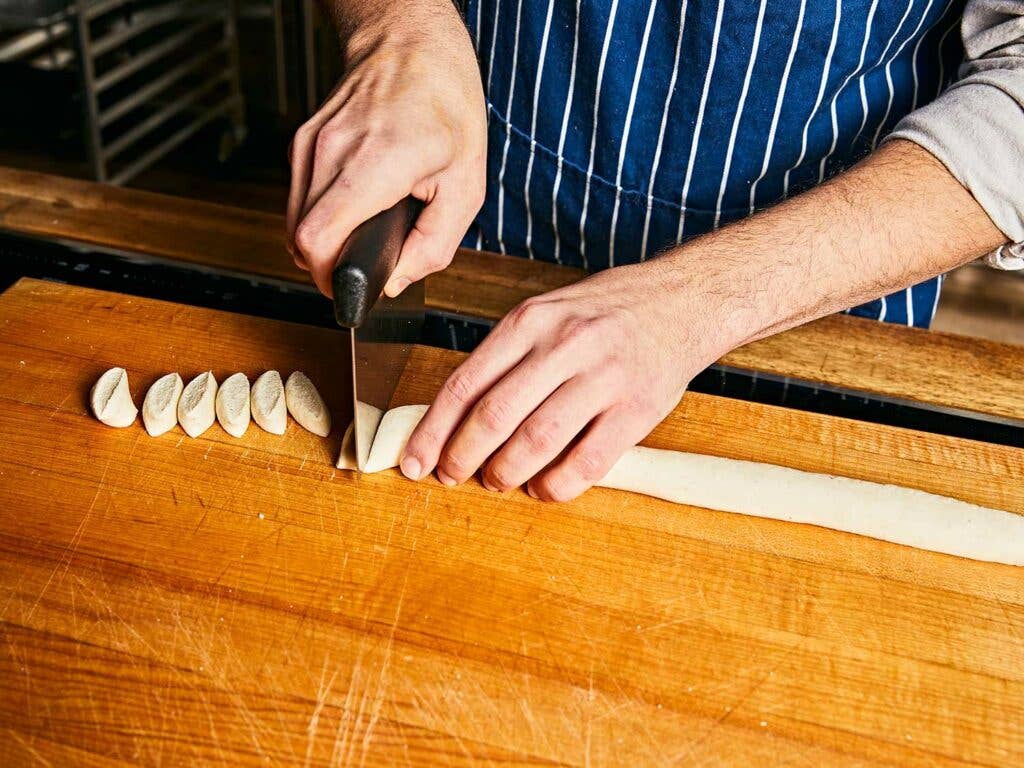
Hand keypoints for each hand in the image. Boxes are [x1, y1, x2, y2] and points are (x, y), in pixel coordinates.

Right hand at [287, 0, 485, 296]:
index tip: (349, 287)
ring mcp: (311, 142)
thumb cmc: (445, 105)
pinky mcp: (302, 139)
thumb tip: (397, 281)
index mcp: (377, 162)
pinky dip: (320, 213)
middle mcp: (333, 150)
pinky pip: (299, 196)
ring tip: (360, 230)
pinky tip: (351, 204)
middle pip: (300, 238)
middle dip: (328, 264)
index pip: (318, 240)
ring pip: (294, 220)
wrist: (412, 42)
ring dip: (322, 239)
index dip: (329, 277)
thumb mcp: (466, 185)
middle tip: (361, 264)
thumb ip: (433, 245)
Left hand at [400, 262, 720, 500]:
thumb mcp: (548, 313)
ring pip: (535, 442)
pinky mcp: (636, 409)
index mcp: (530, 321)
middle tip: (452, 477)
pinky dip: (556, 485)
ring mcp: (602, 378)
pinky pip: (586, 462)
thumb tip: (458, 414)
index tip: (415, 461)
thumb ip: (507, 357)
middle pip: (493, 417)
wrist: (684, 299)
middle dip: (462, 457)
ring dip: (506, 473)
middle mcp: (563, 346)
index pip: (465, 384)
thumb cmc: (607, 310)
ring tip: (498, 481)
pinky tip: (544, 487)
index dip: (433, 431)